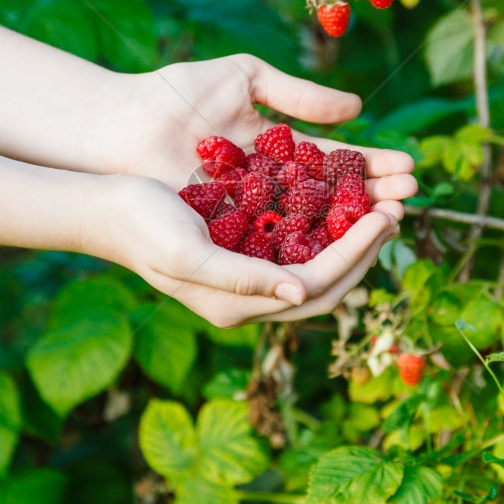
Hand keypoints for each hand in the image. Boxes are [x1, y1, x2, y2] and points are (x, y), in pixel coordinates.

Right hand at [93, 176, 400, 327]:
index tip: (384, 215)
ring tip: (381, 203)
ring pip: (319, 263)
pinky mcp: (247, 249)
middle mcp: (251, 298)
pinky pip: (300, 243)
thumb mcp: (188, 255)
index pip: (317, 285)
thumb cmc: (141, 228)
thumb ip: (243, 279)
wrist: (107, 208)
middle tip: (396, 209)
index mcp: (239, 306)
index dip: (355, 252)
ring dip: (353, 237)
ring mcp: (251, 276)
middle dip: (366, 249)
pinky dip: (327, 223)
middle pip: (328, 283)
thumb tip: (302, 293)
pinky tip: (343, 196)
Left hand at [115, 54, 417, 221]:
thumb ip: (299, 95)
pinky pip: (276, 240)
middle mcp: (269, 187)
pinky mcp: (230, 236)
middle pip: (332, 196)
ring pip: (312, 222)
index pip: (334, 161)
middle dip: (374, 196)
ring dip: (353, 222)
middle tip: (411, 197)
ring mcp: (251, 213)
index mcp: (276, 149)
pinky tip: (344, 239)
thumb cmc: (177, 95)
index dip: (371, 165)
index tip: (408, 168)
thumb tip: (356, 107)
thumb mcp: (246, 79)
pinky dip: (310, 241)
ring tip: (392, 217)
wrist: (123, 123)